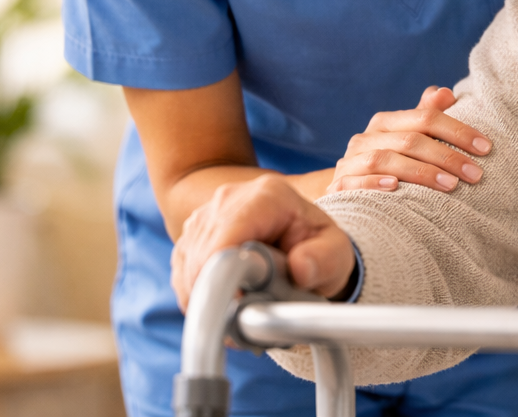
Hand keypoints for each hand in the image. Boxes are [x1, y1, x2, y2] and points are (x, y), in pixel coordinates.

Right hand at [170, 173, 353, 310]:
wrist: (301, 241)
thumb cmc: (319, 248)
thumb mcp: (335, 253)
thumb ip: (324, 260)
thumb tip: (300, 269)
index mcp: (266, 197)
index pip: (227, 239)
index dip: (226, 279)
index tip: (240, 308)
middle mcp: (228, 198)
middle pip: (202, 258)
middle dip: (220, 296)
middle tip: (247, 319)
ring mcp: (204, 217)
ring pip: (188, 271)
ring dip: (211, 300)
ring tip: (244, 309)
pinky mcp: (190, 238)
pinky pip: (182, 277)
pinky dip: (201, 298)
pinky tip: (229, 299)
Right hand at [327, 85, 491, 193]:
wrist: (349, 188)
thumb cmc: (391, 161)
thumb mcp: (409, 137)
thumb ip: (427, 114)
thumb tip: (445, 92)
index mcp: (386, 122)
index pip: (426, 118)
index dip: (458, 131)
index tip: (485, 148)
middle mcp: (366, 138)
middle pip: (410, 140)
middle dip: (447, 157)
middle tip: (475, 174)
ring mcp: (350, 161)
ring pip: (385, 160)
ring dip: (420, 172)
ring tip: (450, 186)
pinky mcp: (339, 186)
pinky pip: (356, 182)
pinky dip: (375, 184)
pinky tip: (396, 189)